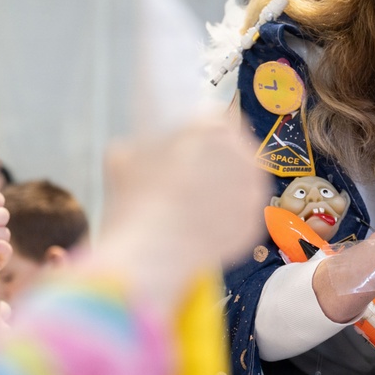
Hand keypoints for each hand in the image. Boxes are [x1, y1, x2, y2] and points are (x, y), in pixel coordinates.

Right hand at [86, 113, 268, 318]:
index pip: (217, 120)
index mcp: (212, 130)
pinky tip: (209, 225)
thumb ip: (137, 146)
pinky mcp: (253, 224)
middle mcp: (241, 156)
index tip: (197, 140)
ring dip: (231, 186)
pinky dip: (230, 218)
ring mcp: (251, 193)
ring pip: (247, 181)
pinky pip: (244, 214)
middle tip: (200, 171)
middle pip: (237, 149)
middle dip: (222, 157)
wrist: (149, 254)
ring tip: (205, 199)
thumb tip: (135, 149)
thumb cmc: (133, 200)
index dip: (207, 129)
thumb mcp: (121, 159)